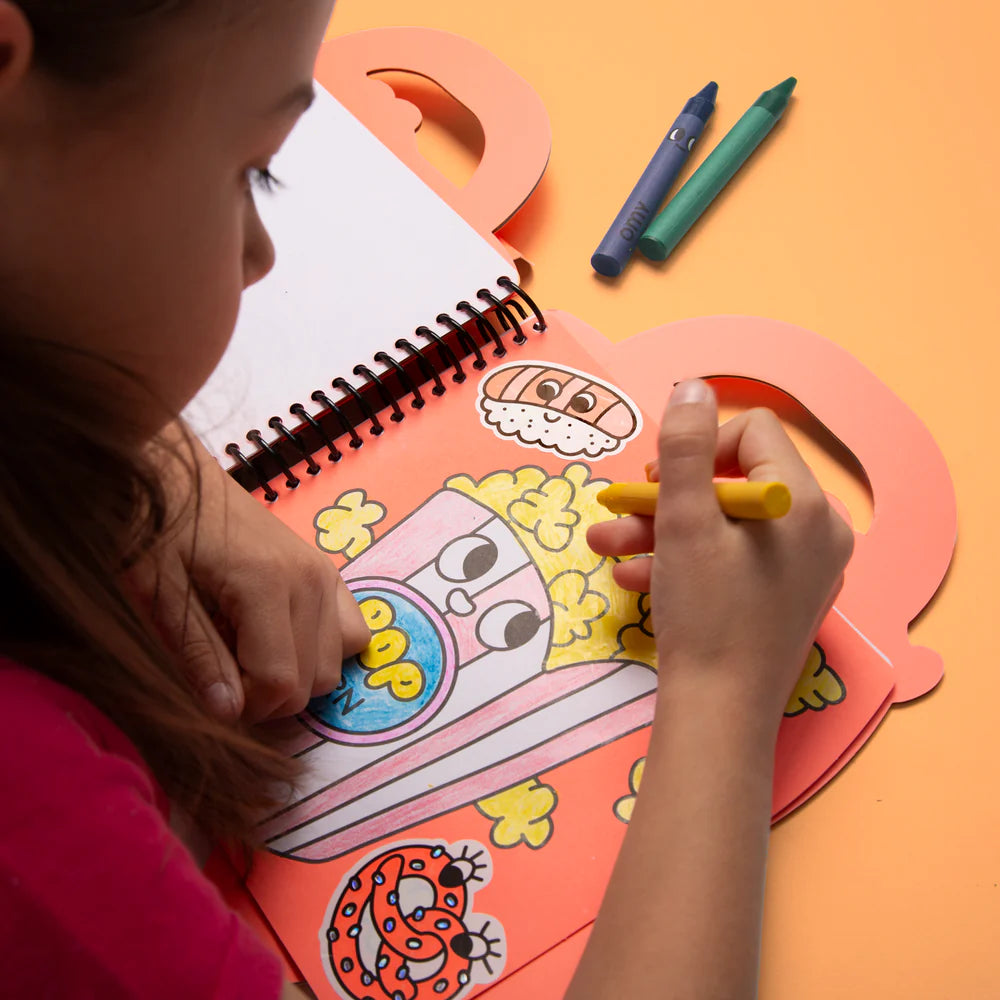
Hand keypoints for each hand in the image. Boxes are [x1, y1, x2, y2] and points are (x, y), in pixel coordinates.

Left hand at [127, 423, 369, 723]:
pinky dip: (323, 650)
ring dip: (296, 675)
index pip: (280, 684)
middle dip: (270, 697)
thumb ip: (198, 657)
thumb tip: (229, 714)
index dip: (246, 709)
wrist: (173, 474)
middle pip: (313, 680)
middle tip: (224, 675)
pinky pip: (352, 632)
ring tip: (249, 655)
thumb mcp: (159, 598)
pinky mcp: (327, 569)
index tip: (211, 695)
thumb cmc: (155, 532)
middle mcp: (310, 580)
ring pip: (336, 663)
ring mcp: (325, 572)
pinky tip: (282, 640)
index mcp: (265, 585)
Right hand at [587, 380, 853, 725]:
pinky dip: (686, 560)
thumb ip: (686, 448)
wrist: (718, 712)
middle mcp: (817, 528)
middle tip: (621, 512)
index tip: (656, 481)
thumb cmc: (703, 614)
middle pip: (734, 481)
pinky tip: (636, 577)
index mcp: (802, 502)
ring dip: (663, 530)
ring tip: (610, 548)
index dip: (698, 447)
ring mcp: (805, 565)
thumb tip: (692, 387)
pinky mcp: (786, 595)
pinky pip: (735, 557)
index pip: (753, 432)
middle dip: (666, 496)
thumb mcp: (684, 521)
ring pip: (727, 523)